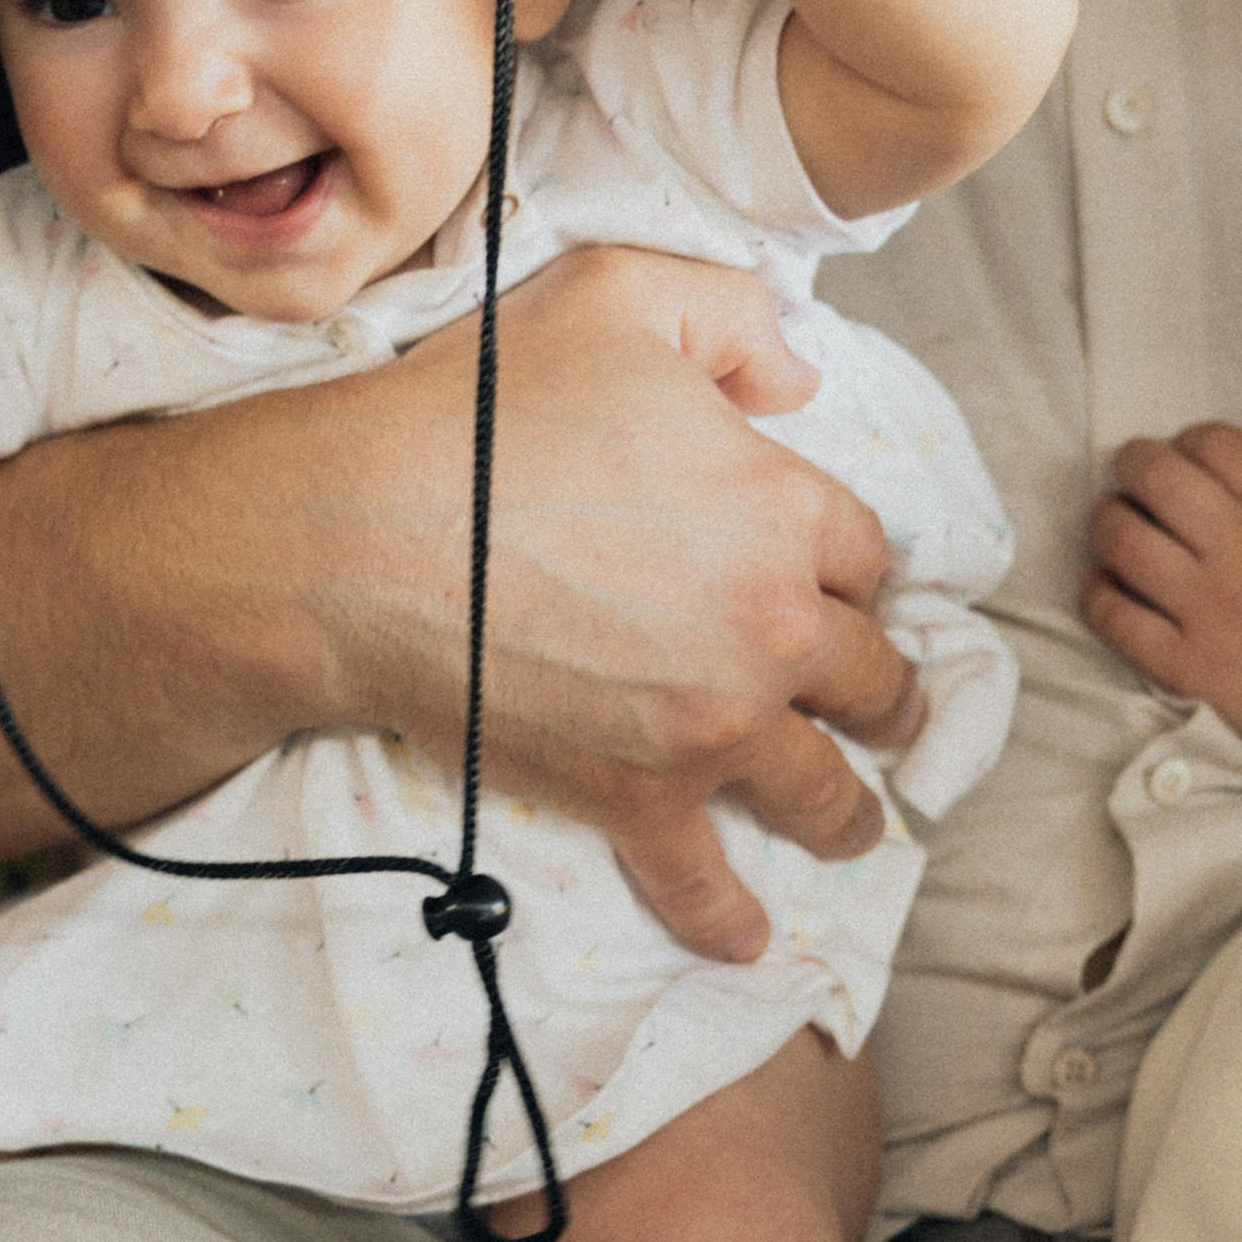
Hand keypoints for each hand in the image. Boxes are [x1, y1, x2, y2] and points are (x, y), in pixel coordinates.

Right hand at [0, 252, 920, 951]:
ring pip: (822, 789)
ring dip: (848, 811)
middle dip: (883, 693)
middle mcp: (770, 628)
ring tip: (854, 826)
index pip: (863, 550)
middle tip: (883, 710)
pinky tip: (750, 942)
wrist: (359, 541)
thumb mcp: (616, 298)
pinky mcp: (635, 799)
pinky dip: (728, 918)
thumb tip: (799, 381)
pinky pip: (701, 879)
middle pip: (868, 675)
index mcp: (780, 506)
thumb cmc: (476, 412)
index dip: (848, 566)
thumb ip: (729, 319)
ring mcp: (709, 726)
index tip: (836, 586)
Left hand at [1085, 425, 1241, 775]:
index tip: (1181, 455)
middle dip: (1132, 465)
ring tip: (1111, 525)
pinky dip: (1097, 595)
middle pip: (1158, 477)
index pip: (1217, 445)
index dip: (1187, 442)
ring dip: (1106, 523)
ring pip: (1124, 540)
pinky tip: (1103, 587)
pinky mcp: (1186, 665)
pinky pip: (1115, 617)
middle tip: (1129, 476)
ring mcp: (1211, 608)